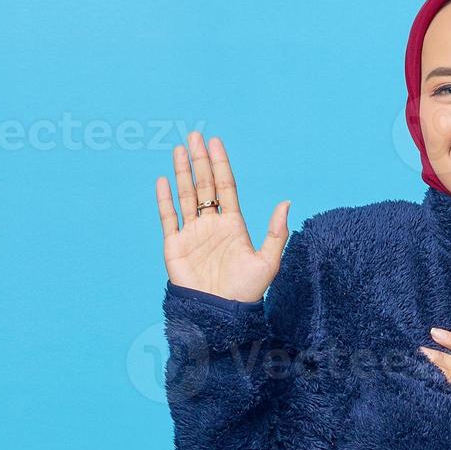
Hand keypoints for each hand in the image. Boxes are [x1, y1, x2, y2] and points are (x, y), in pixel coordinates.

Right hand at [157, 131, 290, 302]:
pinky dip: (165, 199)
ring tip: (180, 149)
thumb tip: (286, 202)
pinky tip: (164, 179)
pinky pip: (169, 217)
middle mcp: (212, 225)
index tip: (216, 143)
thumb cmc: (246, 292)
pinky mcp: (175, 245)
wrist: (220, 314)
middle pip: (204, 186)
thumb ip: (276, 232)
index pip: (225, 187)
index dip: (221, 165)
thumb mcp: (268, 261)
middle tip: (195, 136)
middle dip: (200, 161)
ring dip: (183, 172)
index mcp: (233, 225)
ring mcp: (193, 234)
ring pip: (186, 196)